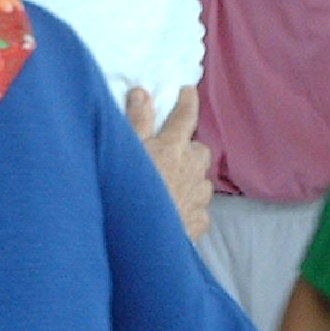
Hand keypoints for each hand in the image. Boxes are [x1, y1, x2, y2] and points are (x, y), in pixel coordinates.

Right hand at [126, 86, 211, 239]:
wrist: (143, 240)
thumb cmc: (131, 190)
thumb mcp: (128, 151)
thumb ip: (136, 121)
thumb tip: (142, 92)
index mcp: (174, 147)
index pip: (185, 116)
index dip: (187, 101)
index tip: (188, 90)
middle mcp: (193, 168)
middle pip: (200, 150)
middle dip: (190, 149)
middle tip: (173, 153)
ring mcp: (199, 196)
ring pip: (201, 180)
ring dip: (190, 179)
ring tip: (170, 186)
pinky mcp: (200, 221)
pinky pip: (199, 208)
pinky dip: (190, 207)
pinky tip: (175, 212)